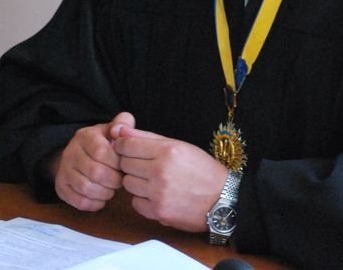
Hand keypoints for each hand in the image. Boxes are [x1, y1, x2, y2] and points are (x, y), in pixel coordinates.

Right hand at [52, 112, 135, 210]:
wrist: (79, 154)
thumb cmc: (103, 143)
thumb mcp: (112, 129)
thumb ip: (122, 123)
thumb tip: (119, 130)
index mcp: (85, 136)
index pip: (101, 152)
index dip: (117, 163)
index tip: (124, 166)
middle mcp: (70, 152)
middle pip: (95, 172)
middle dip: (114, 180)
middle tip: (120, 181)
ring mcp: (63, 171)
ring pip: (86, 188)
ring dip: (105, 193)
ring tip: (112, 189)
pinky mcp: (61, 188)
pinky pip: (79, 202)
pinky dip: (95, 203)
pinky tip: (102, 198)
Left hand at [113, 125, 228, 231]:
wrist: (222, 200)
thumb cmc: (202, 170)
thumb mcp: (180, 145)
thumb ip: (147, 137)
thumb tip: (120, 129)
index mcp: (167, 151)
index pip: (127, 145)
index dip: (123, 146)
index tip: (127, 148)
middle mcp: (160, 171)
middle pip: (124, 164)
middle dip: (131, 163)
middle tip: (145, 165)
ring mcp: (158, 194)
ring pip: (127, 184)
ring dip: (136, 182)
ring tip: (153, 180)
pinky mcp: (158, 212)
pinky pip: (135, 203)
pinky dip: (142, 199)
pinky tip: (156, 195)